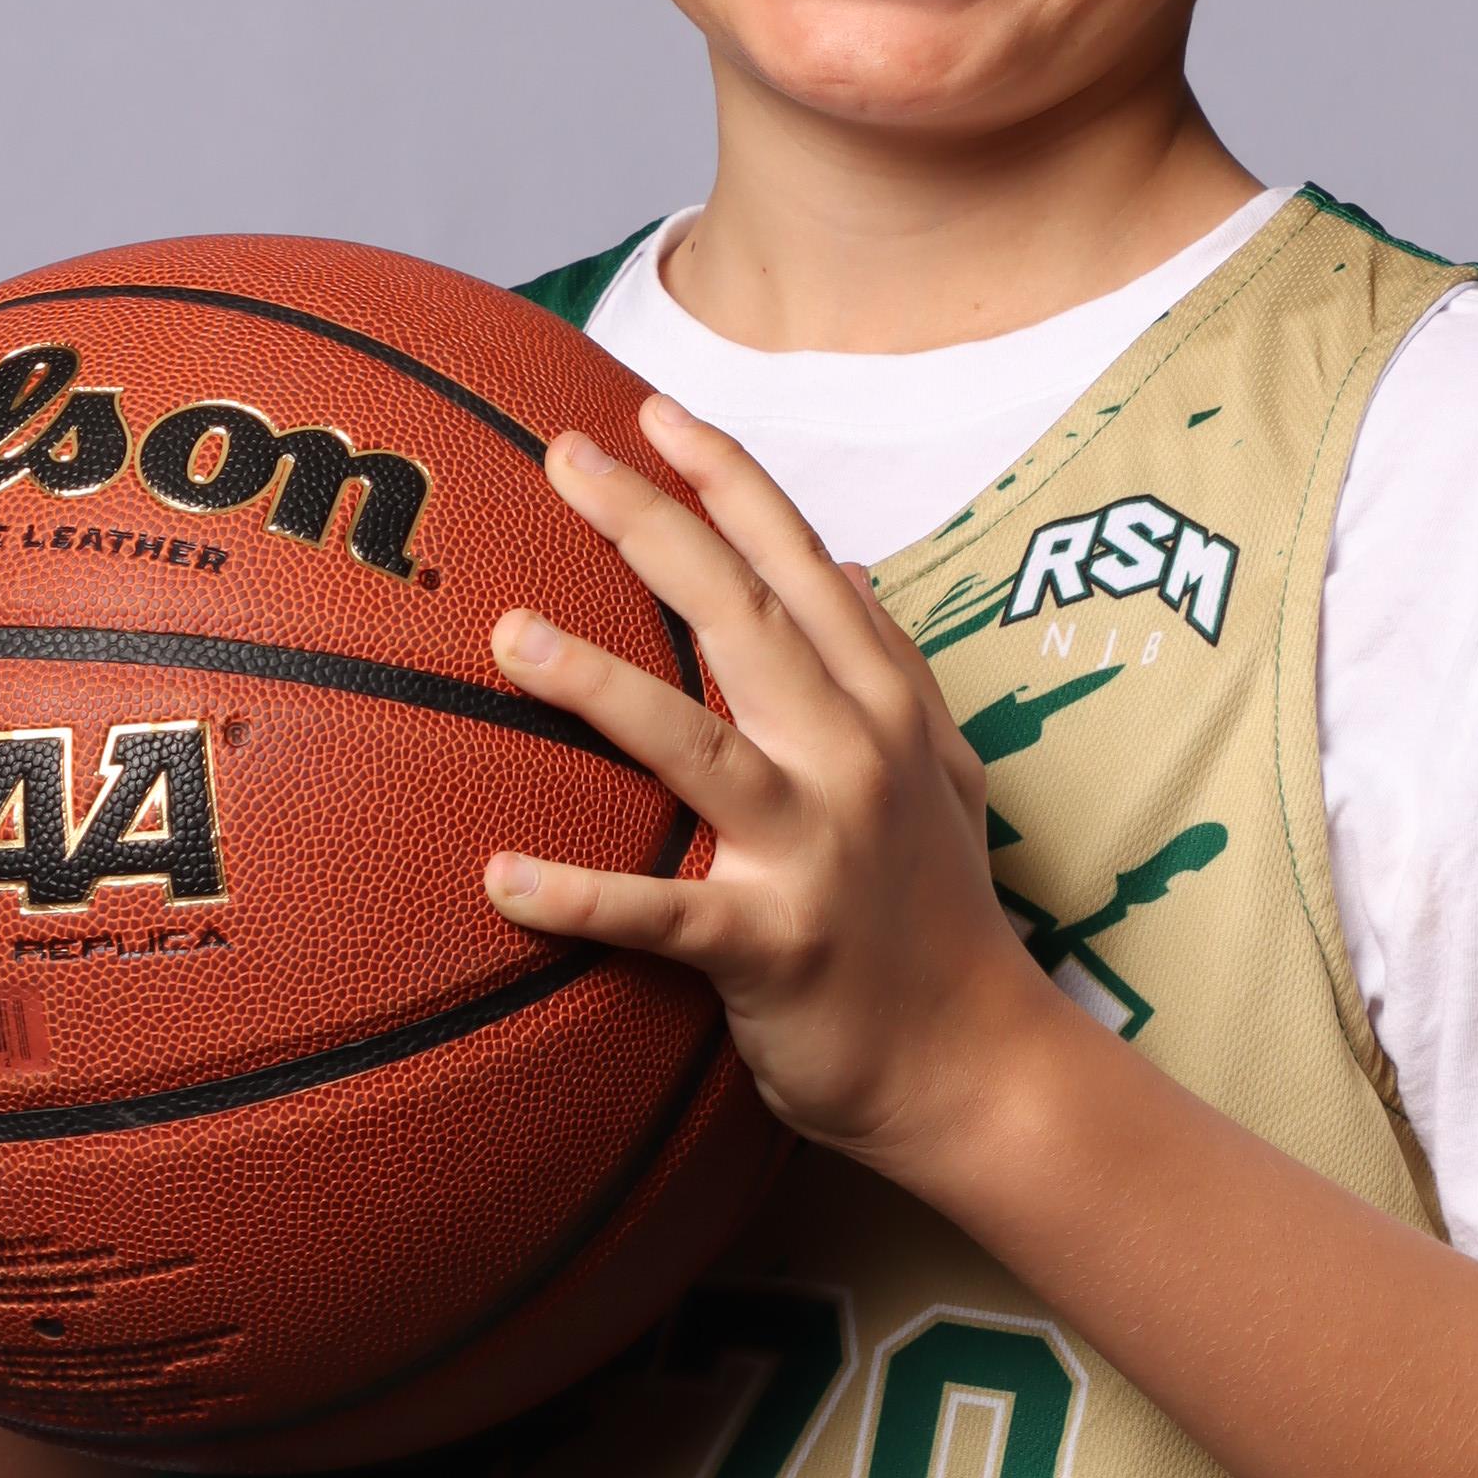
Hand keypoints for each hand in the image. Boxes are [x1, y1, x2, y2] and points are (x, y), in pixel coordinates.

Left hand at [481, 396, 1065, 1175]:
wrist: (979, 1066)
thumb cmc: (941, 918)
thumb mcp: (944, 774)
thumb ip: (893, 670)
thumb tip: (849, 566)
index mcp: (887, 707)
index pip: (803, 566)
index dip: (731, 482)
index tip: (654, 411)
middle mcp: (856, 759)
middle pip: (743, 616)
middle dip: (652, 526)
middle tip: (561, 458)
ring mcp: (817, 850)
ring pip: (698, 743)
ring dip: (600, 685)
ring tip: (508, 634)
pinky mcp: (775, 947)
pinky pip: (662, 916)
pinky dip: (580, 898)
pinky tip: (497, 878)